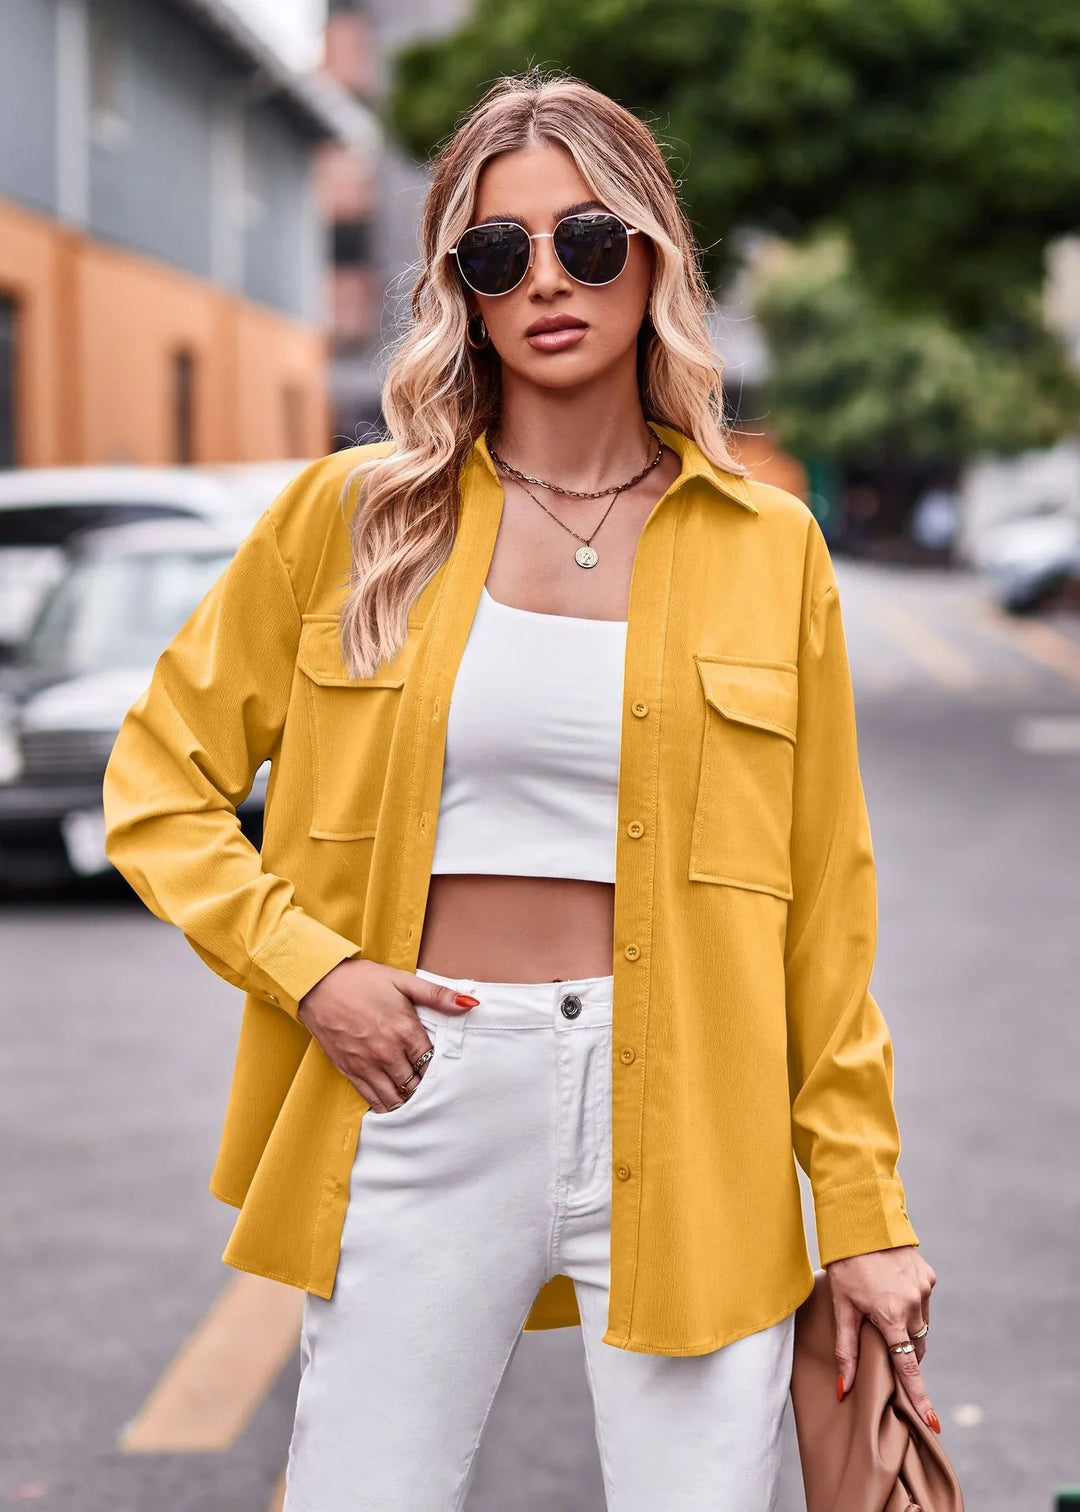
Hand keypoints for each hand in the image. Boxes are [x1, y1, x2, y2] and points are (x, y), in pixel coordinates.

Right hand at [297, 958, 478, 1112]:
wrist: (318, 983)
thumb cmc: (361, 980)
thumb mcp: (402, 981)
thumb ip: (437, 995)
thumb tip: (470, 1003)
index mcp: (405, 1032)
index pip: (433, 1065)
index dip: (441, 1071)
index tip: (447, 1073)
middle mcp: (388, 1054)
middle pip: (416, 1085)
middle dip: (427, 1089)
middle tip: (437, 1093)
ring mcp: (367, 1065)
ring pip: (396, 1098)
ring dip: (408, 1101)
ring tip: (418, 1101)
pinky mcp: (349, 1071)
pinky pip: (372, 1099)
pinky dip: (386, 1106)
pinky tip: (395, 1106)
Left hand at [826, 1245, 939, 1432]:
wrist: (862, 1219)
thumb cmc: (845, 1264)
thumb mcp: (841, 1306)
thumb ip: (846, 1350)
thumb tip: (844, 1389)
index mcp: (890, 1316)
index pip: (908, 1367)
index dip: (919, 1396)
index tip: (931, 1422)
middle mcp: (913, 1305)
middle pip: (913, 1346)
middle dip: (902, 1352)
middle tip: (881, 1340)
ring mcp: (924, 1290)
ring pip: (920, 1326)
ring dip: (906, 1328)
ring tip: (882, 1308)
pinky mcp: (929, 1277)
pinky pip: (924, 1303)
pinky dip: (912, 1305)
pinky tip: (892, 1288)